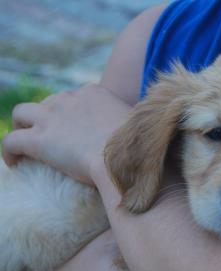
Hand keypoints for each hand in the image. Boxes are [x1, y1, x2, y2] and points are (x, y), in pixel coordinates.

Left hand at [1, 84, 130, 184]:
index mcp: (93, 92)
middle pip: (48, 102)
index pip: (74, 97)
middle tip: (52, 138)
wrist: (123, 159)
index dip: (72, 113)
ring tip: (25, 144)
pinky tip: (15, 163)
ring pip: (21, 113)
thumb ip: (132, 122)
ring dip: (22, 126)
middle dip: (47, 117)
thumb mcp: (140, 124)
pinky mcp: (38, 140)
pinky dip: (9, 151)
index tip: (75, 130)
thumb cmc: (138, 147)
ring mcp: (51, 118)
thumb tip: (143, 134)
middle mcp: (68, 100)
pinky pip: (10, 141)